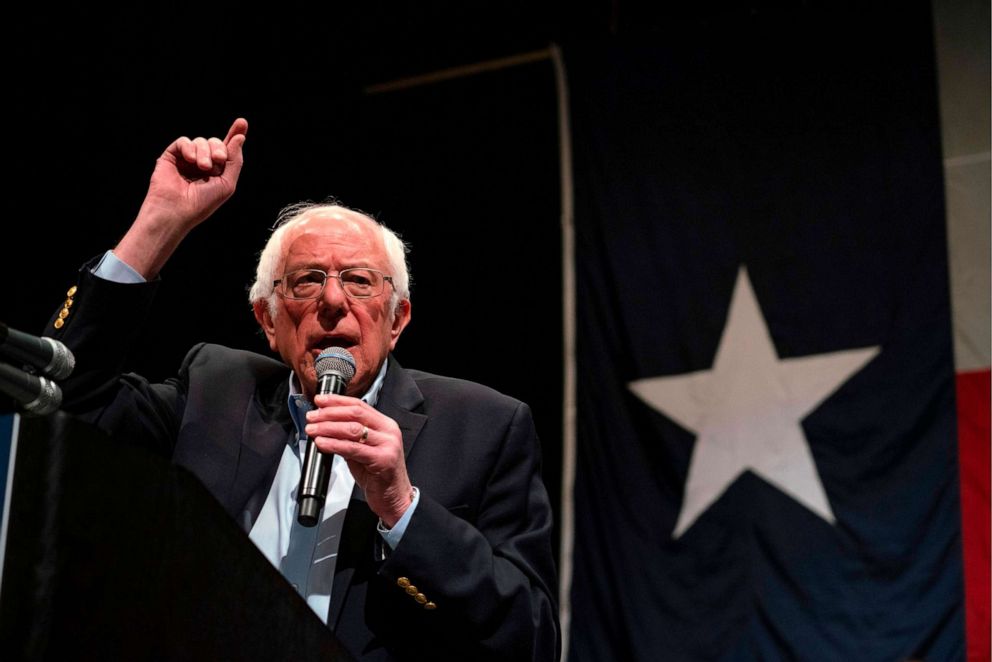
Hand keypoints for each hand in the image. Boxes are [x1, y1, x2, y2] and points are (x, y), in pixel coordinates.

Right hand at [114, 118, 247, 277]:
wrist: (177, 210)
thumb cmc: (202, 203)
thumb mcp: (227, 183)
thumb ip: (234, 160)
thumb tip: (239, 137)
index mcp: (217, 171)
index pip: (227, 149)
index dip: (234, 135)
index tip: (242, 122)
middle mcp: (202, 163)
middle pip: (215, 142)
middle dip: (219, 148)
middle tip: (218, 161)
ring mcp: (187, 159)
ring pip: (200, 141)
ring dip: (204, 152)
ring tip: (203, 167)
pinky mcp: (171, 156)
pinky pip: (184, 141)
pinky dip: (189, 148)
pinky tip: (191, 160)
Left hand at [305, 393, 414, 526]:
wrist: (394, 498)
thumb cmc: (379, 476)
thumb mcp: (363, 451)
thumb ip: (349, 438)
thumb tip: (326, 427)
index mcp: (385, 425)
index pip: (359, 406)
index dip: (337, 401)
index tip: (320, 401)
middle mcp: (388, 432)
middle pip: (355, 414)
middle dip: (329, 413)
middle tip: (312, 417)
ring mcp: (387, 445)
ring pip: (352, 429)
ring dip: (328, 428)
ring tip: (313, 430)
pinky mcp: (382, 459)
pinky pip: (353, 448)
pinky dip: (334, 444)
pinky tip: (322, 443)